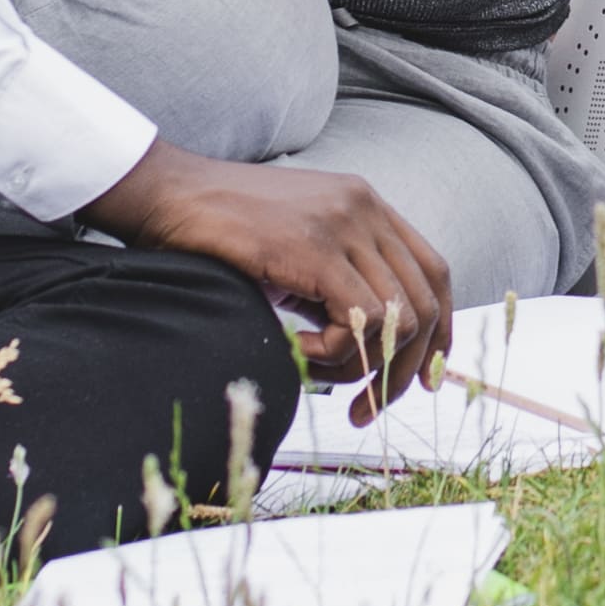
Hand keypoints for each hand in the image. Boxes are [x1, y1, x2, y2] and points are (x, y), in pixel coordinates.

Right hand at [90, 142, 452, 417]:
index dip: (437, 331)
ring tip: (311, 367)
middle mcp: (366, 208)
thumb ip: (334, 280)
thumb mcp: (295, 248)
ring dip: (359, 365)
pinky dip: (332, 352)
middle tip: (365, 409)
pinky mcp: (314, 247)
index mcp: (367, 205)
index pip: (433, 274)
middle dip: (402, 369)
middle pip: (424, 302)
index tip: (419, 377)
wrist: (167, 196)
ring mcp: (344, 223)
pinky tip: (296, 349)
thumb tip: (362, 347)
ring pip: (396, 318)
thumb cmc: (220, 231)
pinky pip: (357, 319)